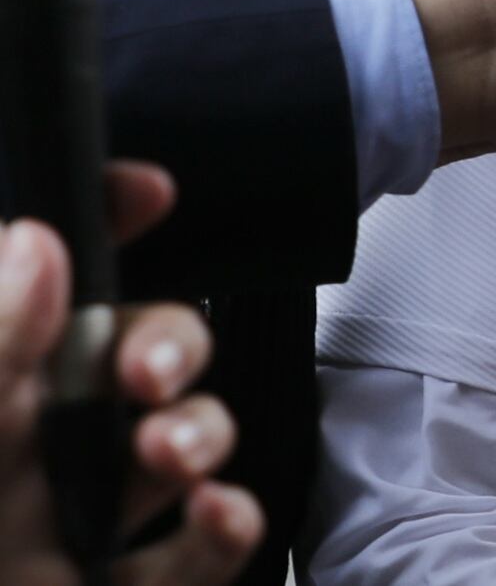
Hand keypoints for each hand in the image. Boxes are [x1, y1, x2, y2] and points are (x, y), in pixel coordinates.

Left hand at [0, 180, 263, 585]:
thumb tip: (36, 242)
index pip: (38, 287)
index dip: (97, 226)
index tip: (145, 197)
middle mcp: (22, 453)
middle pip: (130, 350)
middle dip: (166, 342)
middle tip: (148, 375)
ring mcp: (73, 527)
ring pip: (179, 439)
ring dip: (202, 432)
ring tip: (176, 460)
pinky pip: (201, 546)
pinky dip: (225, 525)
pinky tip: (211, 516)